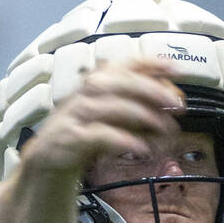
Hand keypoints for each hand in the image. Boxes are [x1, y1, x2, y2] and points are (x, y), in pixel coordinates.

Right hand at [21, 58, 183, 178]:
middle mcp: (85, 94)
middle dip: (151, 89)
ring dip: (143, 115)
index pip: (124, 65)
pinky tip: (142, 147)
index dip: (150, 63)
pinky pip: (100, 134)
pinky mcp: (71, 138)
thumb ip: (136, 108)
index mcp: (95, 84)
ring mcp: (76, 115)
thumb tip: (169, 103)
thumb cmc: (83, 135)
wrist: (47, 160)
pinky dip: (124, 140)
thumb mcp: (111, 117)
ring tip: (164, 128)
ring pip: (111, 105)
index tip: (175, 68)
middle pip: (119, 82)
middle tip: (176, 103)